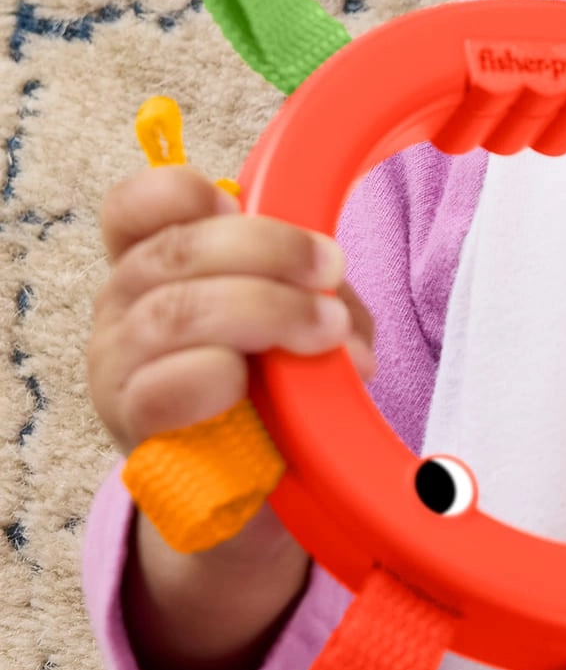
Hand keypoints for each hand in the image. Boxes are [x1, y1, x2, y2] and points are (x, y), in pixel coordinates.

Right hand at [89, 165, 375, 456]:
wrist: (242, 478)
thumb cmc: (267, 381)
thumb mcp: (303, 318)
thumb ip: (325, 299)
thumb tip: (343, 331)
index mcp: (155, 263)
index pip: (134, 207)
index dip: (180, 192)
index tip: (238, 203)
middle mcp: (122, 305)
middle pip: (173, 251)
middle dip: (268, 249)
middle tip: (330, 268)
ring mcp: (119, 365)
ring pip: (174, 311)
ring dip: (265, 310)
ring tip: (322, 329)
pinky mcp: (131, 425)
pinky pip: (163, 387)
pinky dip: (215, 376)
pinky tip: (248, 381)